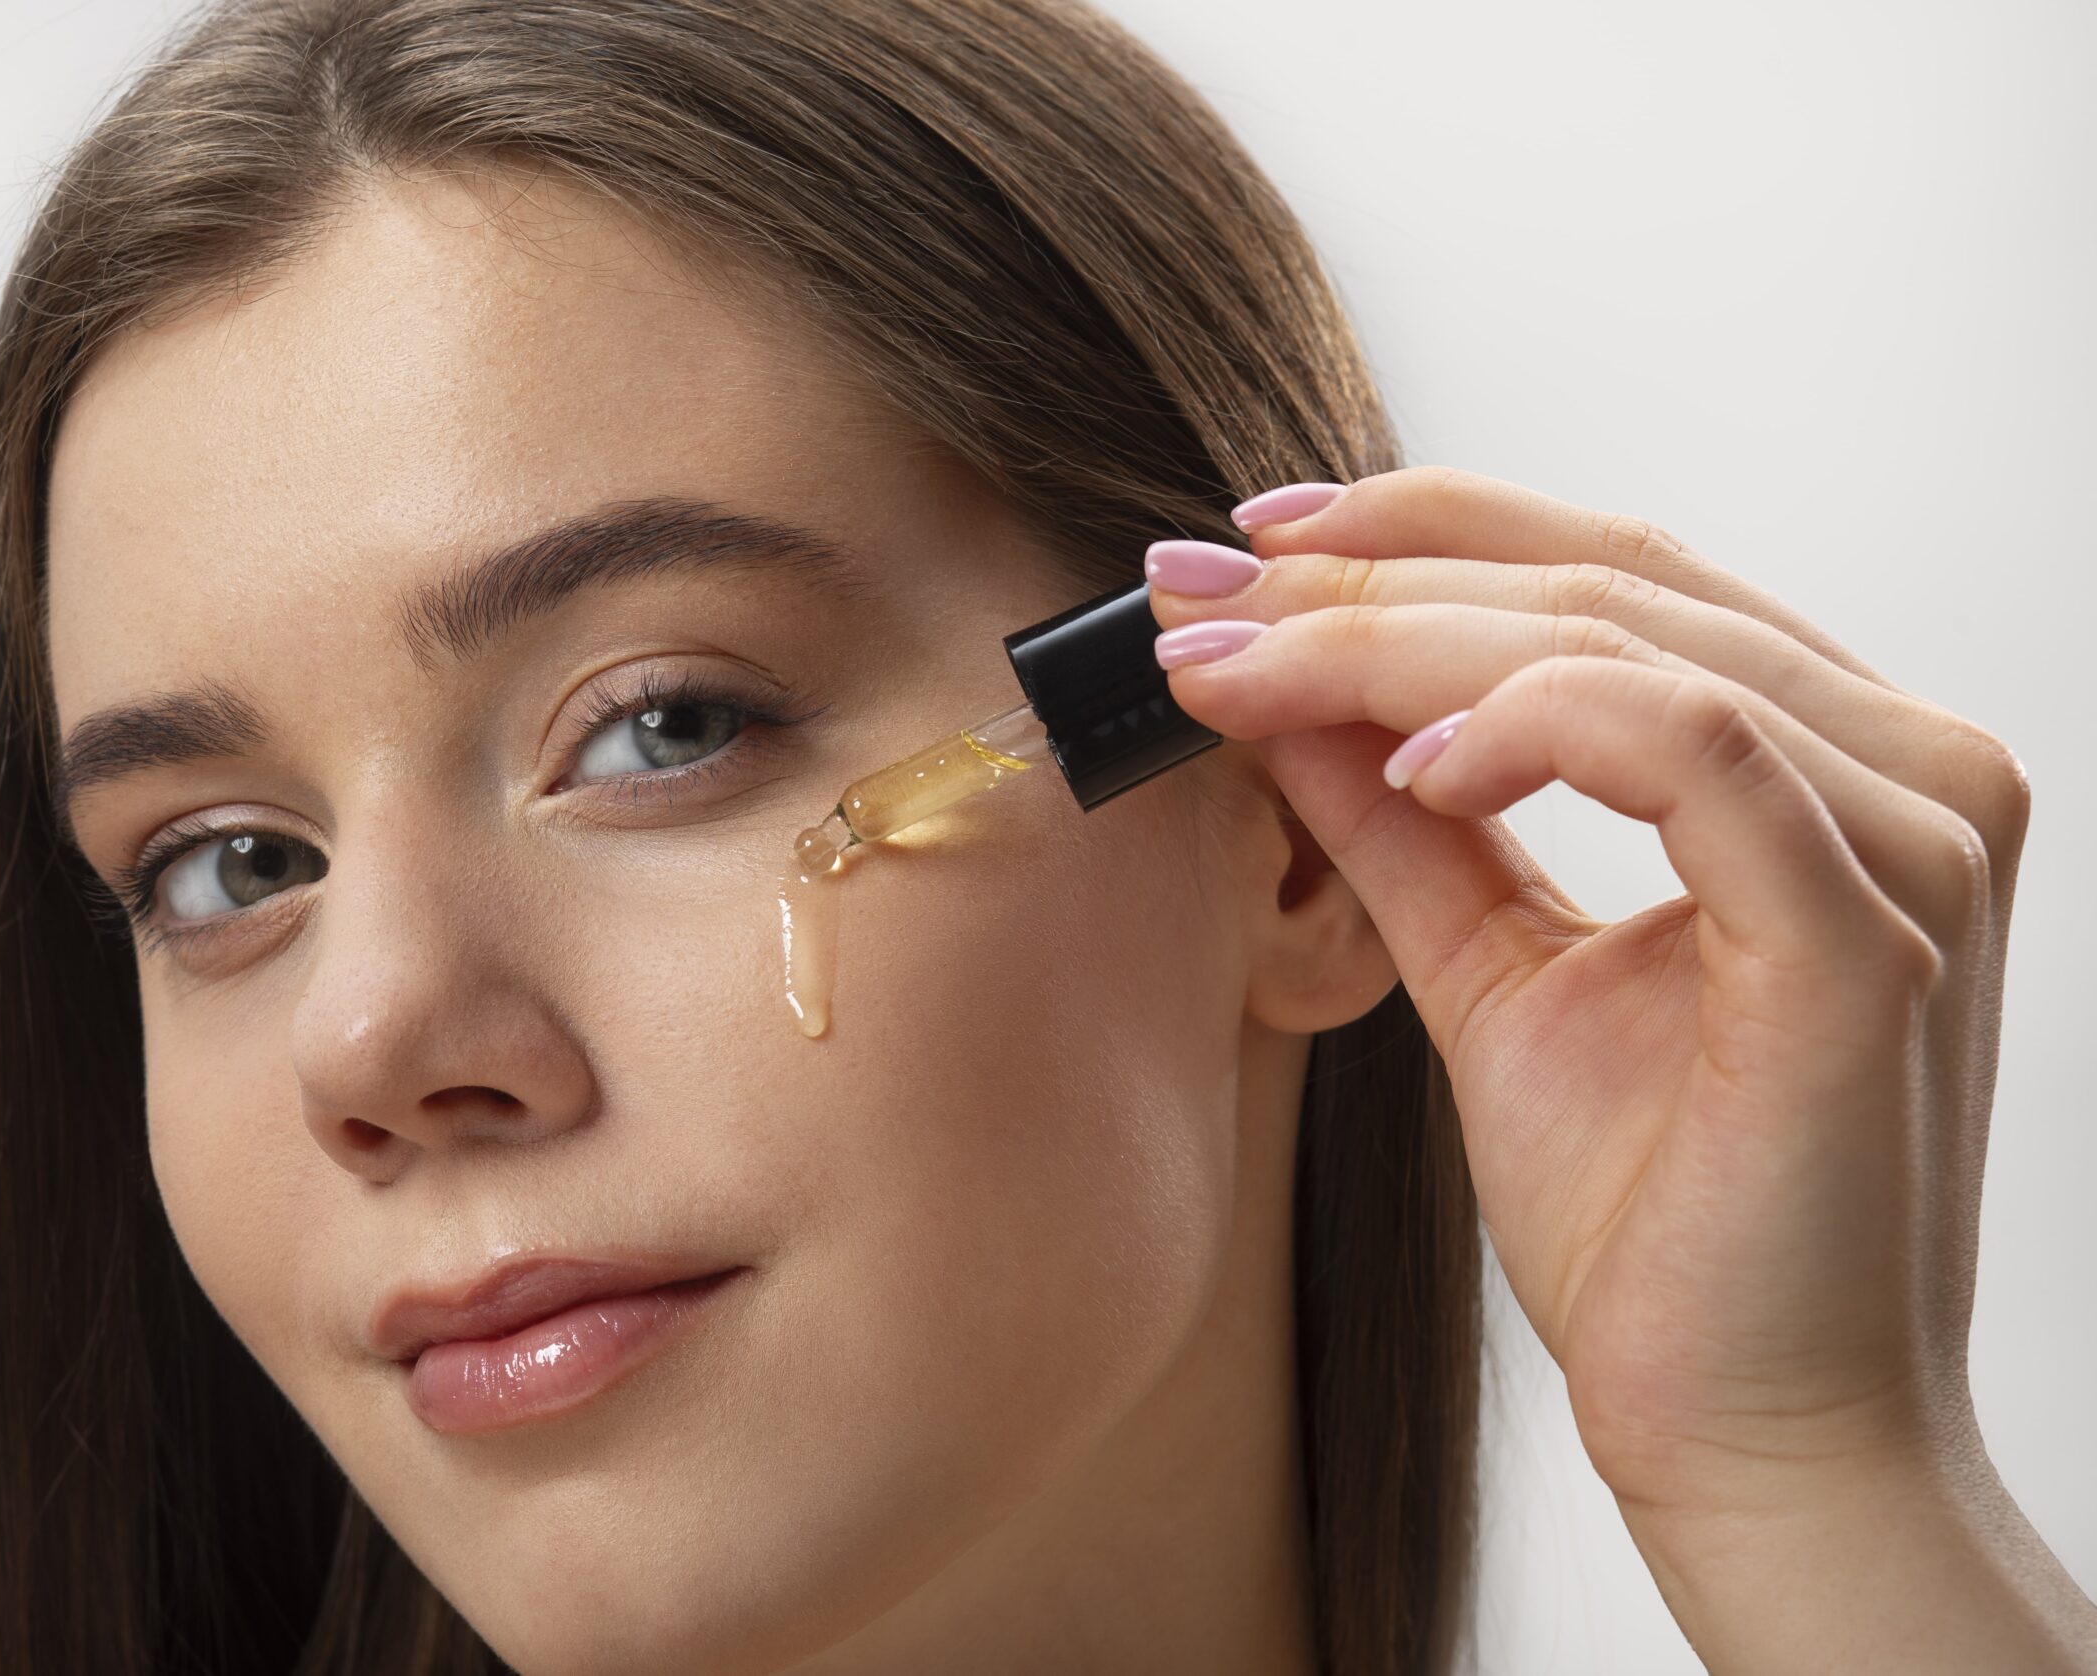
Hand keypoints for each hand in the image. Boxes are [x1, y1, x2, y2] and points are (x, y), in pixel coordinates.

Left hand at [1146, 466, 2092, 1670]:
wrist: (1744, 1434)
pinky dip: (1526, 725)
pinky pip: (1691, 747)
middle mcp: (1903, 774)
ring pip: (1625, 642)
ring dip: (1396, 639)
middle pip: (1606, 585)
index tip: (1238, 552)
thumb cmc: (1652, 1221)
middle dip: (1367, 579)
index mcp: (1832, 768)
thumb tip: (1279, 687)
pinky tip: (1403, 767)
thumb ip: (1410, 823)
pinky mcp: (1873, 938)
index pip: (1617, 578)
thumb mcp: (1494, 967)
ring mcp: (1909, 844)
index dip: (1419, 533)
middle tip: (1193, 597)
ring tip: (1241, 673)